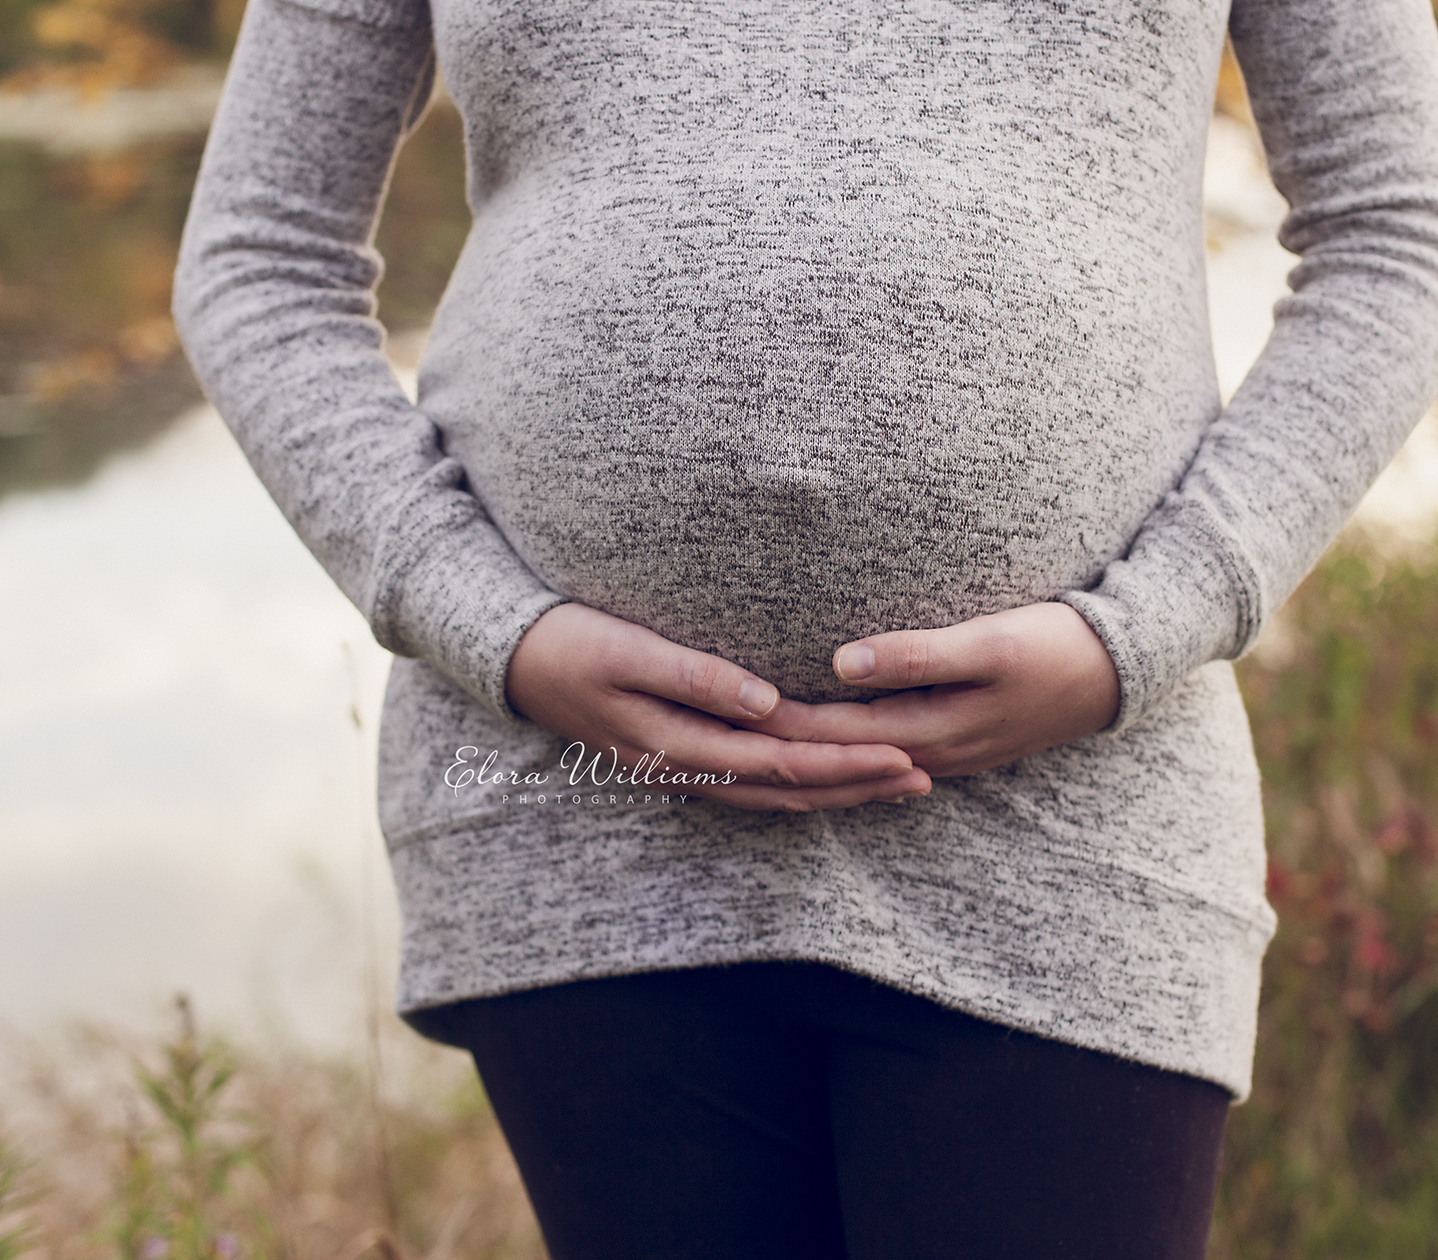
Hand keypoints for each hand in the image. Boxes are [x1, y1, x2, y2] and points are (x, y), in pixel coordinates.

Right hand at [505, 603, 932, 810]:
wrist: (512, 660)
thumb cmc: (570, 642)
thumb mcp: (628, 649)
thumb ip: (696, 676)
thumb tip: (767, 702)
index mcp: (679, 745)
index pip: (781, 764)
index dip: (845, 763)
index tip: (903, 753)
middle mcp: (685, 769)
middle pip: (788, 791)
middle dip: (858, 787)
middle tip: (924, 779)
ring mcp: (681, 770)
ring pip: (773, 796)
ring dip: (835, 794)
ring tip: (894, 786)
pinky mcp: (679, 757)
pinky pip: (751, 787)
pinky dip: (798, 789)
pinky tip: (826, 783)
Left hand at [740, 603, 1120, 778]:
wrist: (1118, 674)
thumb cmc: (1055, 647)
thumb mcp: (990, 644)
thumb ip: (916, 654)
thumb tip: (842, 661)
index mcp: (926, 730)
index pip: (825, 732)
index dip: (767, 719)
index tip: (715, 704)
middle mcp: (924, 754)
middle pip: (827, 756)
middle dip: (767, 746)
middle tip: (704, 729)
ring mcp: (937, 755)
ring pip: (847, 765)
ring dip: (796, 757)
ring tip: (739, 745)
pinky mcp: (946, 744)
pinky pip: (870, 758)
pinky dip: (832, 754)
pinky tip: (807, 745)